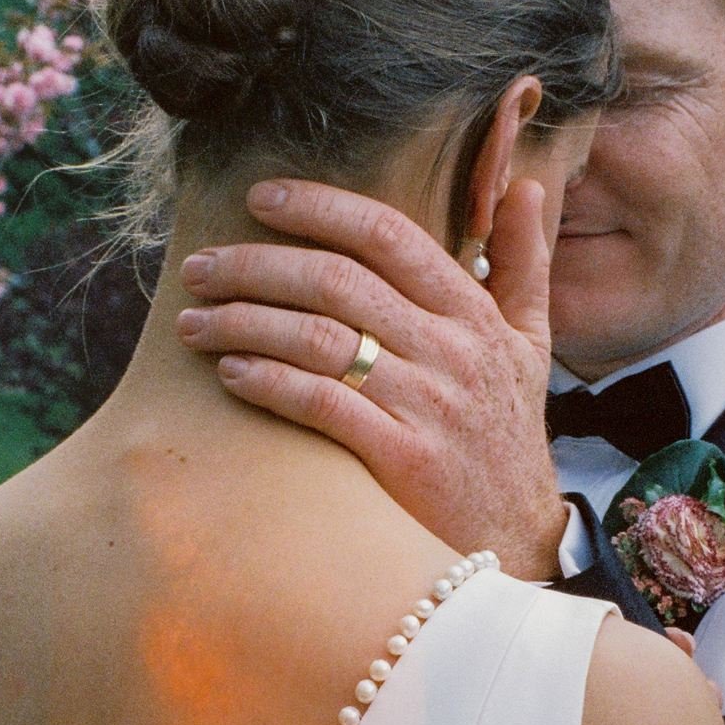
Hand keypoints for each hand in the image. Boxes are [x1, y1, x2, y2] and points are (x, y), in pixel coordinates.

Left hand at [178, 178, 570, 579]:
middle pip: (338, 281)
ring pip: (319, 338)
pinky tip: (229, 373)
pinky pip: (322, 404)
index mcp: (473, 314)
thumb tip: (524, 185)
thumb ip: (523, 264)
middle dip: (256, 265)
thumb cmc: (508, 437)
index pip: (389, 235)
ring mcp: (429, 405)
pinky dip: (268, 382)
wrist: (518, 539)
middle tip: (200, 267)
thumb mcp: (529, 345)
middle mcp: (452, 351)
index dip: (320, 208)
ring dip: (244, 322)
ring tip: (194, 321)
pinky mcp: (404, 459)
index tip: (261, 198)